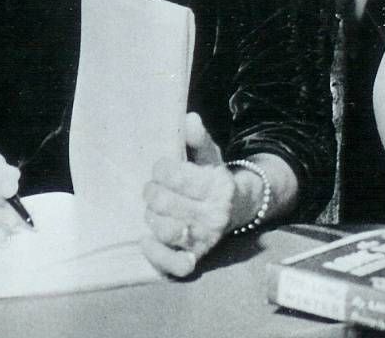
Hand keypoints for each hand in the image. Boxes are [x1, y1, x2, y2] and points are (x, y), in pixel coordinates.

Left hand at [141, 113, 234, 277]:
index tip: (161, 168)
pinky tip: (146, 238)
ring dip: (152, 217)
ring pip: (167, 230)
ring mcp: (205, 239)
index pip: (178, 176)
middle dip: (152, 192)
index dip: (161, 169)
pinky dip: (156, 254)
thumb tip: (188, 119)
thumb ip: (197, 139)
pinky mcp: (196, 259)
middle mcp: (215, 215)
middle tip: (153, 189)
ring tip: (153, 210)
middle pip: (166, 203)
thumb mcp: (209, 155)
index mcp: (219, 186)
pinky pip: (174, 265)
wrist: (238, 208)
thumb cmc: (214, 179)